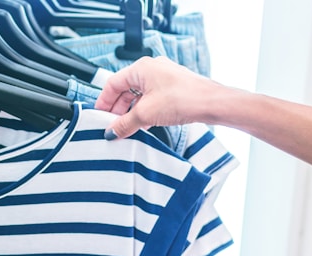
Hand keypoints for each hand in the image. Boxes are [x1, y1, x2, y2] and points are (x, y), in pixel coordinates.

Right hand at [95, 56, 222, 139]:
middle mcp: (152, 69)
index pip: (113, 84)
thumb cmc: (184, 98)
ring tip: (127, 128)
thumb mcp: (145, 114)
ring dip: (131, 111)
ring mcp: (164, 78)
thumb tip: (111, 131)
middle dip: (117, 108)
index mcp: (141, 68)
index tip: (99, 116)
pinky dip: (144, 111)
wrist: (212, 103)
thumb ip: (124, 124)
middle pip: (125, 89)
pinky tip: (143, 124)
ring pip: (139, 95)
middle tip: (112, 125)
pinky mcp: (173, 88)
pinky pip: (151, 99)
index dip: (104, 101)